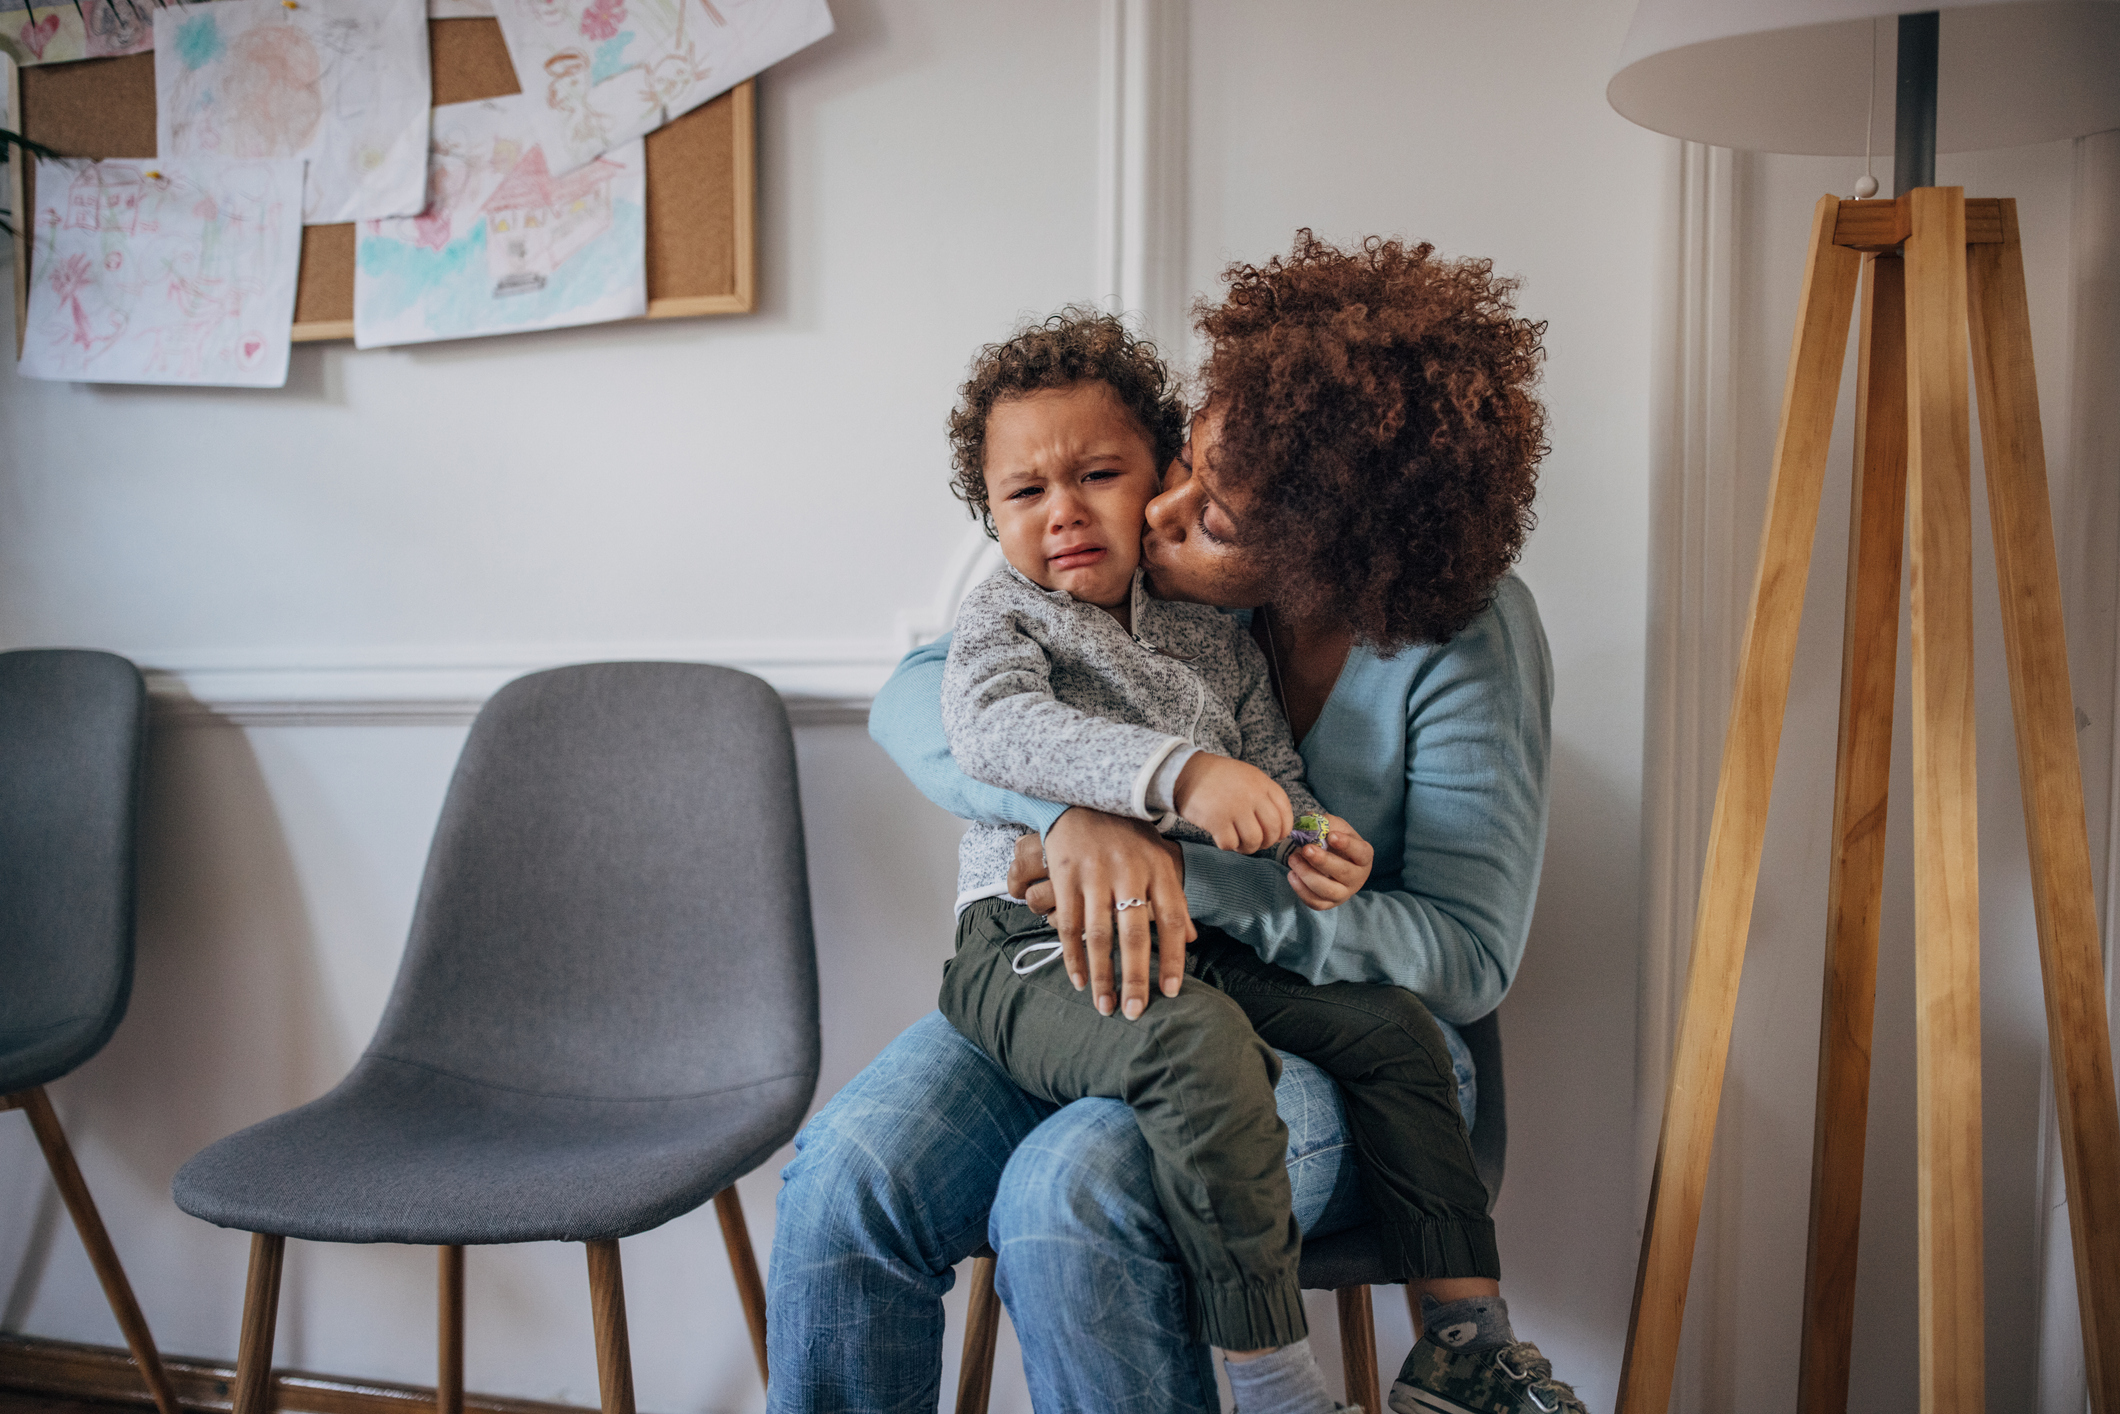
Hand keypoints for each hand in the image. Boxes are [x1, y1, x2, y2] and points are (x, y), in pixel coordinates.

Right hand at [1009, 810, 1191, 1018]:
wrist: (1084, 797)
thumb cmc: (1128, 836)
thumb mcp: (1160, 858)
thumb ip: (1175, 899)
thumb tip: (1195, 940)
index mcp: (1159, 869)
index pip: (1173, 920)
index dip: (1173, 958)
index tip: (1171, 992)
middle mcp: (1129, 872)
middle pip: (1135, 934)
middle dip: (1135, 977)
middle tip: (1136, 1011)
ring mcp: (1095, 874)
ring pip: (1099, 935)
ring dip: (1102, 975)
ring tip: (1105, 1006)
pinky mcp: (1066, 875)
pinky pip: (1069, 924)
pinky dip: (1073, 956)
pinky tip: (1079, 980)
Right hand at [1172, 753, 1294, 853]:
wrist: (1186, 772)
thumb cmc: (1218, 778)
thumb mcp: (1247, 776)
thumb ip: (1264, 795)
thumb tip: (1279, 827)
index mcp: (1262, 783)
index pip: (1285, 812)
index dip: (1284, 829)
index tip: (1277, 835)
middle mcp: (1252, 795)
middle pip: (1273, 830)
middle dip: (1267, 842)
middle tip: (1256, 842)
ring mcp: (1235, 808)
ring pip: (1254, 841)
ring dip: (1248, 847)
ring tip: (1239, 842)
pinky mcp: (1216, 821)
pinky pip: (1231, 844)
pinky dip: (1229, 846)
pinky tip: (1223, 838)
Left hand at [1287, 814, 1373, 909]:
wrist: (1331, 862)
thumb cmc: (1335, 843)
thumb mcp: (1336, 828)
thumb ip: (1326, 822)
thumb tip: (1309, 818)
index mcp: (1363, 857)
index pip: (1360, 852)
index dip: (1347, 845)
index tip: (1331, 836)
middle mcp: (1357, 878)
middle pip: (1343, 873)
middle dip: (1322, 861)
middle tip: (1306, 849)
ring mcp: (1344, 893)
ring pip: (1328, 890)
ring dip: (1308, 875)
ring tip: (1293, 859)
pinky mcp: (1328, 903)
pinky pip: (1315, 902)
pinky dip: (1301, 890)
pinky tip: (1292, 874)